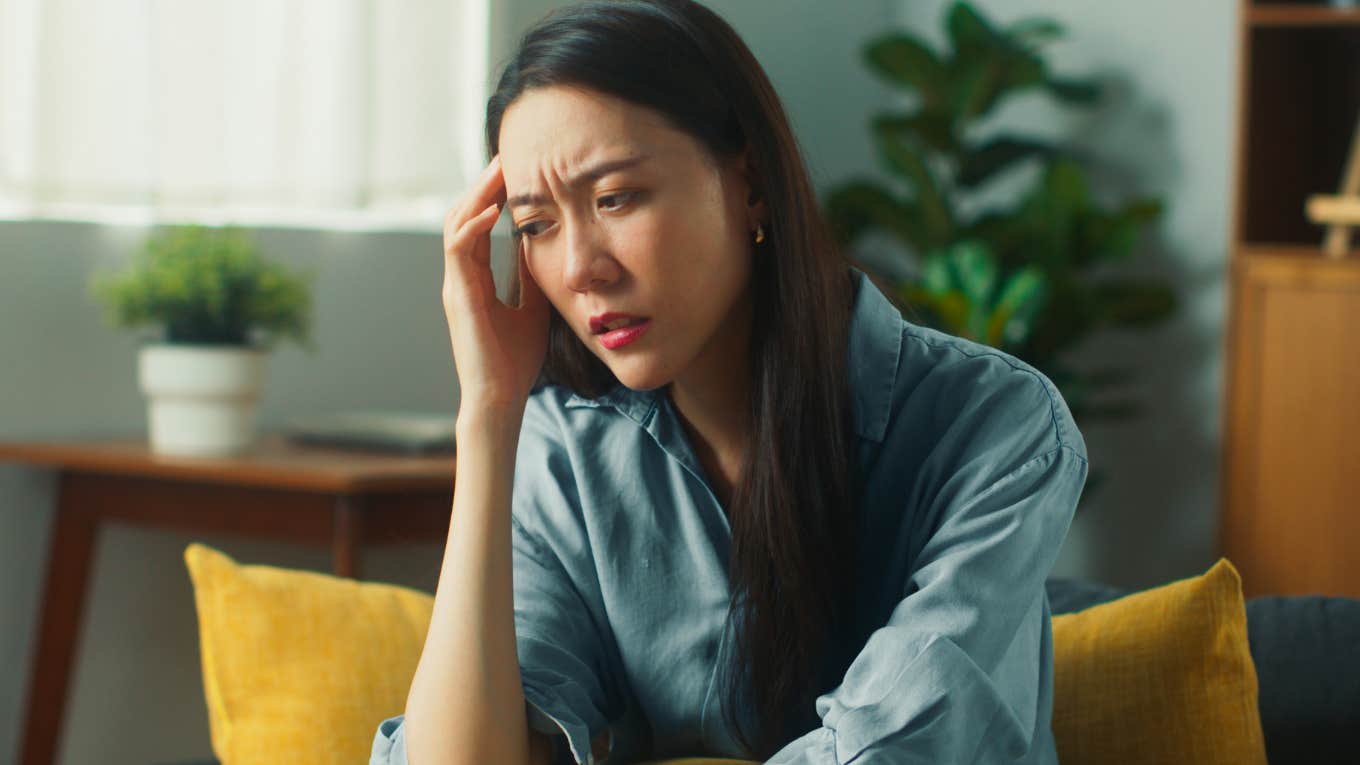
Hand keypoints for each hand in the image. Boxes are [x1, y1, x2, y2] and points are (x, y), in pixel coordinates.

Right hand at [441, 154, 550, 410]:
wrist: (500, 397)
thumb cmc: (515, 360)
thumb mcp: (532, 305)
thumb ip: (530, 275)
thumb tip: (542, 245)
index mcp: (474, 278)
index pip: (478, 224)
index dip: (493, 196)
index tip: (516, 171)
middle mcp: (459, 277)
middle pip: (464, 215)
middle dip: (483, 185)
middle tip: (506, 156)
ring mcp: (455, 285)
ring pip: (456, 224)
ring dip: (477, 195)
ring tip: (499, 171)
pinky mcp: (459, 297)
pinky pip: (458, 250)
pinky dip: (473, 226)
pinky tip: (494, 211)